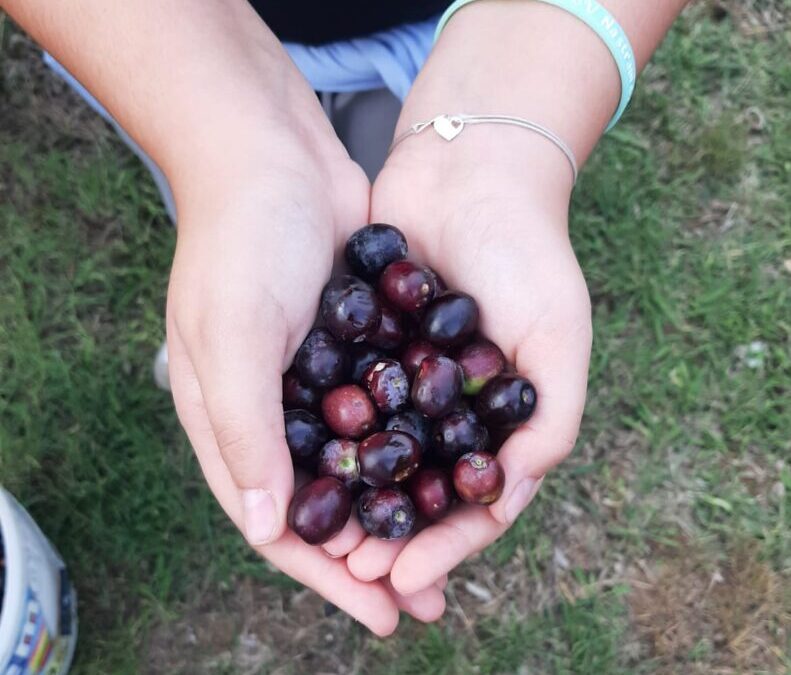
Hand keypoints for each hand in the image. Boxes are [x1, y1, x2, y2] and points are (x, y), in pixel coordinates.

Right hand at [165, 118, 444, 632]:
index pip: (278, 523)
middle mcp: (275, 412)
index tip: (380, 614)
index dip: (328, 575)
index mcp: (231, 423)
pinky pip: (389, 413)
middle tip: (426, 601)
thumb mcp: (232, 338)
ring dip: (403, 508)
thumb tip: (269, 531)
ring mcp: (318, 381)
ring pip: (366, 465)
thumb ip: (244, 433)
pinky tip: (455, 469)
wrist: (276, 157)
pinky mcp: (358, 349)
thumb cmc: (241, 244)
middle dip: (376, 554)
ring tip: (450, 548)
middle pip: (330, 504)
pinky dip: (417, 447)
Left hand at [345, 127, 591, 594]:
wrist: (470, 170)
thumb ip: (551, 419)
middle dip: (390, 535)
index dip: (442, 545)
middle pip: (417, 491)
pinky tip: (300, 471)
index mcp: (501, 417)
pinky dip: (326, 441)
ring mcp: (405, 378)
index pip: (473, 504)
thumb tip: (508, 496)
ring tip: (325, 537)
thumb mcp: (559, 336)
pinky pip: (344, 403)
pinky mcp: (365, 346)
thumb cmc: (528, 253)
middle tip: (354, 571)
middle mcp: (450, 407)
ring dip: (353, 501)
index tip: (403, 577)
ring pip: (375, 458)